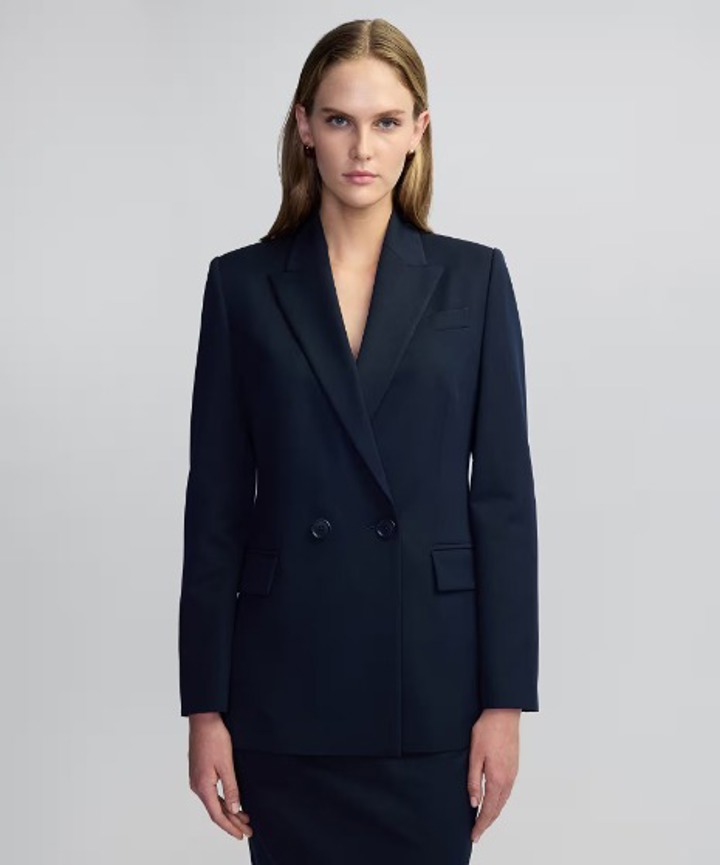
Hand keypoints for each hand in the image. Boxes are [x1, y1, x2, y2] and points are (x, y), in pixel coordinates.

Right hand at [187, 712, 252, 841]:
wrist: (203, 720)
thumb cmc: (214, 738)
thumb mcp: (226, 764)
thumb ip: (230, 788)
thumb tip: (234, 809)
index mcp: (202, 786)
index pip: (217, 815)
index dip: (230, 827)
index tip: (242, 835)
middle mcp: (197, 786)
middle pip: (215, 811)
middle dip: (232, 822)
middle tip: (248, 831)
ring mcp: (197, 780)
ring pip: (214, 803)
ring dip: (229, 812)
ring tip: (244, 819)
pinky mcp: (200, 773)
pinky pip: (212, 794)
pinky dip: (223, 801)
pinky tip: (232, 803)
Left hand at [467, 708, 520, 842]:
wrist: (504, 713)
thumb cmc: (487, 730)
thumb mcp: (474, 755)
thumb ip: (473, 780)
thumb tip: (473, 802)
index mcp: (497, 778)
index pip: (488, 809)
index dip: (481, 824)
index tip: (474, 835)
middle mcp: (508, 779)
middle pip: (498, 808)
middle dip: (487, 823)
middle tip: (477, 833)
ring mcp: (513, 773)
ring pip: (504, 801)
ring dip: (494, 813)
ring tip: (483, 821)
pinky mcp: (514, 766)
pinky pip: (508, 791)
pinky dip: (500, 802)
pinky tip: (494, 801)